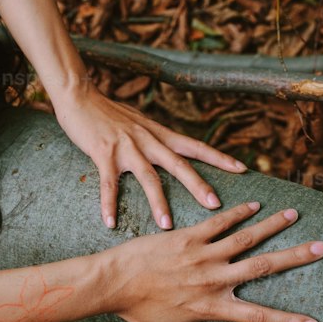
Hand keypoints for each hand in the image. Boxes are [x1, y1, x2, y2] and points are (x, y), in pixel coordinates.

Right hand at [52, 83, 247, 230]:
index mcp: (158, 133)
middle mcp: (148, 140)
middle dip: (198, 185)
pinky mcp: (103, 153)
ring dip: (158, 202)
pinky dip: (109, 204)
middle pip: (179, 164)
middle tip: (216, 205)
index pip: (195, 146)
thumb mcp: (139, 122)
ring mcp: (126, 147)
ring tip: (167, 225)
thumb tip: (169, 148)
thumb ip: (154, 136)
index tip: (242, 169)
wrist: (80, 96)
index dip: (219, 157)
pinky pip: (108, 183)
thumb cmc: (107, 111)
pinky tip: (110, 222)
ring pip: (148, 177)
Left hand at [105, 200, 322, 321]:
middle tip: (322, 247)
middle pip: (263, 267)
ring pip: (245, 238)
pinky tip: (256, 205)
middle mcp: (213, 280)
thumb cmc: (140, 312)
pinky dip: (239, 213)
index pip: (258, 316)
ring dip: (272, 225)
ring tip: (294, 214)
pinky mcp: (187, 237)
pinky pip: (218, 222)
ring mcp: (201, 256)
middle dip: (295, 256)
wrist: (114, 282)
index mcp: (212, 307)